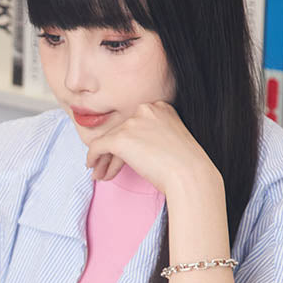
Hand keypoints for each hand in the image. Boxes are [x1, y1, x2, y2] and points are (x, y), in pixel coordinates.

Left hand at [84, 101, 217, 196]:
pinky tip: (92, 167)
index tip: (124, 157)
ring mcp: (132, 122)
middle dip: (113, 152)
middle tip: (106, 167)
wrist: (189, 175)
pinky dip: (92, 157)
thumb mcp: (170, 141)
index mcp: (161, 107)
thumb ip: (151, 136)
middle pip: (121, 131)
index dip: (128, 143)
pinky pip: (97, 146)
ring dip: (104, 158)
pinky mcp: (120, 138)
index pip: (135, 123)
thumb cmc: (185, 165)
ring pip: (108, 139)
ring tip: (101, 173)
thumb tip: (129, 147)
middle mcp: (145, 109)